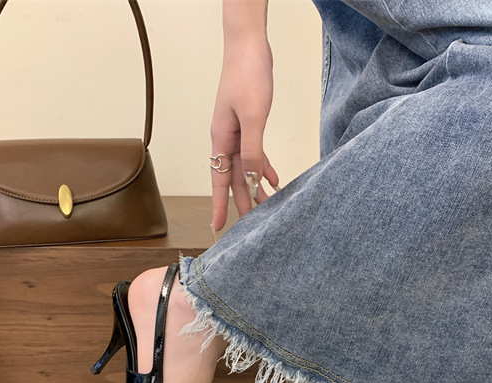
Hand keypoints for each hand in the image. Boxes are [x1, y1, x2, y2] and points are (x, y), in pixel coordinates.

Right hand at [210, 38, 279, 231]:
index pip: (219, 181)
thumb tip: (253, 179)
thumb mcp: (253, 117)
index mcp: (221, 140)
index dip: (219, 205)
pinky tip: (274, 178)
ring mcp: (236, 132)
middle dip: (242, 202)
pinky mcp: (248, 124)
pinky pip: (254, 154)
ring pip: (245, 168)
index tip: (216, 228)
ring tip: (268, 206)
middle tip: (252, 226)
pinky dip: (264, 167)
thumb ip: (252, 150)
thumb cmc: (247, 76)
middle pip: (233, 179)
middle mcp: (226, 140)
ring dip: (256, 187)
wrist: (248, 46)